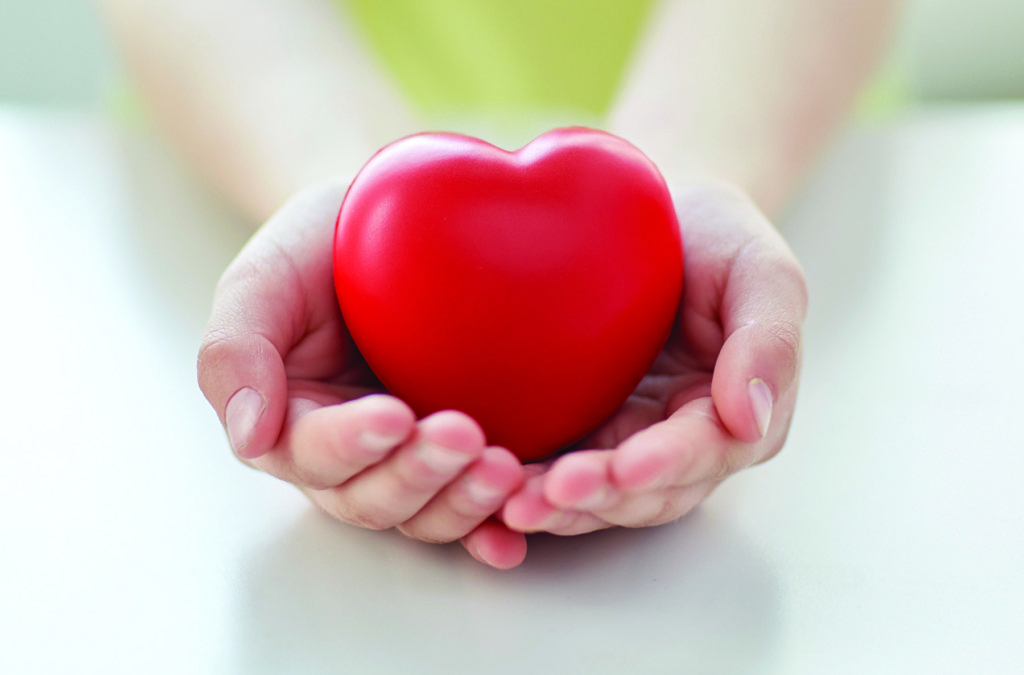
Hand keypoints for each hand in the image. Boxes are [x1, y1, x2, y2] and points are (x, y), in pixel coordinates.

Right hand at [197, 183, 527, 568]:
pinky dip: (496, 527)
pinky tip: (516, 534)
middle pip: (374, 497)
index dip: (350, 443)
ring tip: (504, 469)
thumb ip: (236, 349)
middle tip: (462, 435)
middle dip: (417, 473)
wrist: (398, 224)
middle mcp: (350, 459)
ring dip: (464, 502)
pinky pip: (478, 509)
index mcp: (293, 423)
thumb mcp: (267, 278)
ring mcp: (409, 462)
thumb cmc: (323, 247)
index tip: (392, 415)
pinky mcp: (463, 459)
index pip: (312, 453)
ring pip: (427, 512)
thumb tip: (251, 437)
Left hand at [500, 181, 806, 534]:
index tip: (627, 466)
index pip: (703, 453)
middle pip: (643, 493)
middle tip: (548, 495)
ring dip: (555, 507)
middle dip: (599, 498)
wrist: (648, 212)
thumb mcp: (759, 271)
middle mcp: (675, 442)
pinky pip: (547, 468)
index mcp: (732, 416)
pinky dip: (521, 484)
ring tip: (510, 505)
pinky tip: (486, 486)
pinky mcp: (571, 428)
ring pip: (594, 496)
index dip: (667, 464)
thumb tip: (750, 420)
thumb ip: (768, 339)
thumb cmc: (714, 237)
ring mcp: (620, 439)